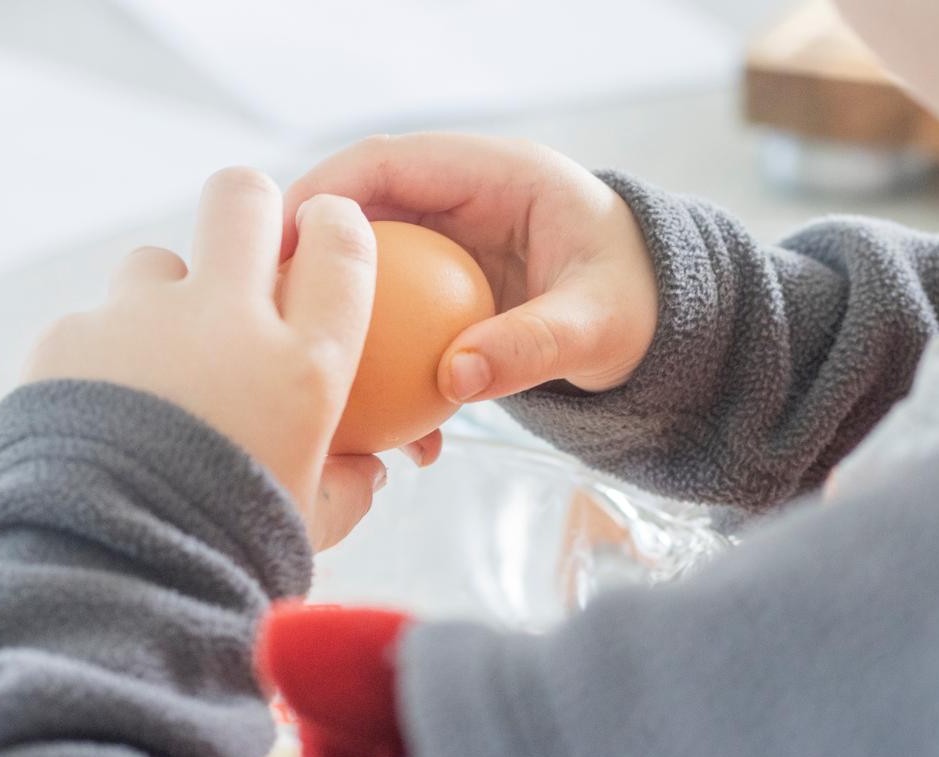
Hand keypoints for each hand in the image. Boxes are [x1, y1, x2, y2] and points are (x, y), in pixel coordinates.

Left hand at [24, 167, 382, 549]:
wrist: (105, 583)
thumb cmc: (223, 559)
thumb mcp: (308, 526)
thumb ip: (345, 487)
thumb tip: (364, 467)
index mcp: (303, 366)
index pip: (340, 245)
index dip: (336, 226)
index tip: (324, 235)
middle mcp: (225, 322)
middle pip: (241, 196)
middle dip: (248, 208)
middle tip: (242, 251)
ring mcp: (138, 321)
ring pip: (155, 263)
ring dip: (164, 300)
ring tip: (156, 373)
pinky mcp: (66, 338)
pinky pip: (93, 326)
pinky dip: (103, 361)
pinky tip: (99, 422)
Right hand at [282, 134, 658, 426]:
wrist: (670, 330)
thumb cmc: (643, 307)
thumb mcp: (599, 326)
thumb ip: (533, 345)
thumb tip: (455, 379)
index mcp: (498, 174)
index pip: (390, 162)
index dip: (326, 193)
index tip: (284, 247)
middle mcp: (464, 200)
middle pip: (361, 211)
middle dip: (311, 258)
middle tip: (269, 311)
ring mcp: (451, 245)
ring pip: (370, 265)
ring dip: (341, 313)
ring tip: (308, 363)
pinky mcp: (447, 290)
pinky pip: (393, 310)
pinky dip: (378, 351)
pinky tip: (380, 414)